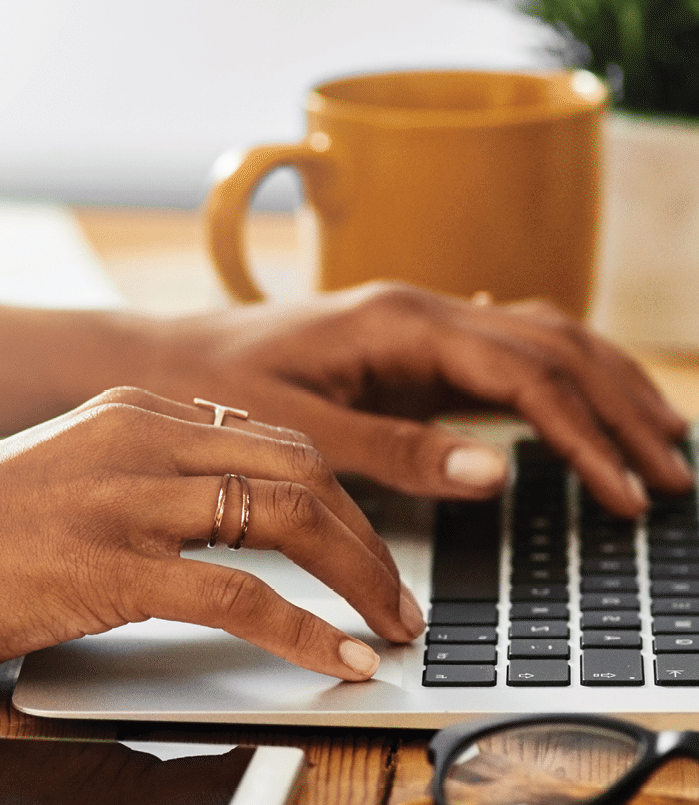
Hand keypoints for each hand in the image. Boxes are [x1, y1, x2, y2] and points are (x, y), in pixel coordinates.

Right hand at [0, 387, 425, 684]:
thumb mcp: (56, 478)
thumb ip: (132, 480)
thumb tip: (211, 523)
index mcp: (126, 411)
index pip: (271, 438)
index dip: (340, 494)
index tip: (369, 543)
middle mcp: (135, 438)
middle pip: (299, 468)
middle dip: (370, 536)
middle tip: (398, 595)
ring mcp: (122, 499)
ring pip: (289, 518)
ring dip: (360, 579)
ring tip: (390, 628)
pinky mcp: (106, 567)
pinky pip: (240, 597)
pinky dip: (307, 632)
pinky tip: (338, 660)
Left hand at [140, 283, 692, 515]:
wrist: (158, 362)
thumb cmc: (210, 390)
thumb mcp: (296, 431)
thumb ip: (395, 452)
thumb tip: (499, 472)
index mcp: (397, 323)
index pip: (526, 374)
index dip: (587, 435)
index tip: (628, 493)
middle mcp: (419, 311)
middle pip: (556, 347)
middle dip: (623, 409)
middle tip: (676, 475)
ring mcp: (418, 326)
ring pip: (544, 340)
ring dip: (608, 388)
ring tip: (664, 440)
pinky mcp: (408, 349)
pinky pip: (508, 353)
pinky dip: (563, 379)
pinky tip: (592, 406)